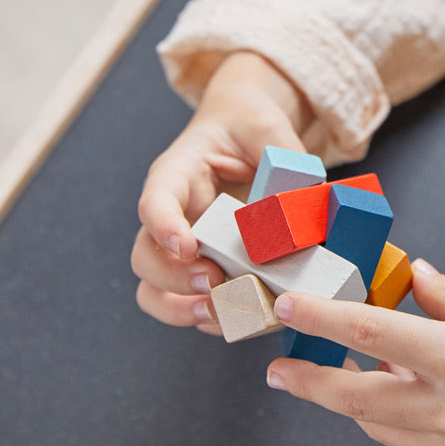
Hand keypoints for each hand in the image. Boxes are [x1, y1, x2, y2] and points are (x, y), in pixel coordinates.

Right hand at [132, 51, 313, 332]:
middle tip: (213, 283)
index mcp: (177, 173)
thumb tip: (299, 200)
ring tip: (219, 314)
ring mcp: (183, 247)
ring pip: (155, 289)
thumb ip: (280, 155)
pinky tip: (243, 320)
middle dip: (173, 279)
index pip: (156, 201)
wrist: (246, 133)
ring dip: (181, 308)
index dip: (164, 226)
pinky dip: (213, 317)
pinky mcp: (205, 267)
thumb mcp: (267, 127)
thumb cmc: (249, 126)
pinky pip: (193, 302)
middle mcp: (172, 215)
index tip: (187, 246)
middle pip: (145, 256)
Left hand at [266, 260, 444, 445]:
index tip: (290, 306)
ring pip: (384, 425)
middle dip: (311, 383)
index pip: (370, 333)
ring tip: (358, 366)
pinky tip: (422, 389)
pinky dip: (408, 415)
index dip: (322, 318)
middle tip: (282, 369)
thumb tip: (413, 280)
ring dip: (360, 399)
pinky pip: (422, 442)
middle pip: (356, 399)